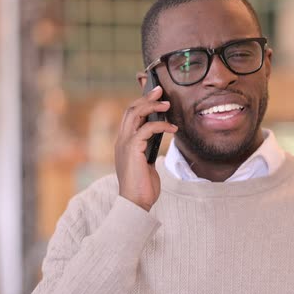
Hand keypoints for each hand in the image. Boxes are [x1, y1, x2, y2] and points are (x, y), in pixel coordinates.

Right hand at [114, 85, 176, 210]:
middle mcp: (121, 140)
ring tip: (167, 104)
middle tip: (160, 90)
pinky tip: (173, 129)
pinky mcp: (132, 149)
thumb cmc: (143, 185)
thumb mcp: (146, 161)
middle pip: (130, 109)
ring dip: (152, 106)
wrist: (136, 203)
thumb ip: (148, 147)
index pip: (129, 115)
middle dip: (146, 97)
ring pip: (135, 114)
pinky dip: (161, 125)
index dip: (141, 102)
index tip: (155, 95)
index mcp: (123, 142)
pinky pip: (147, 129)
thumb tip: (160, 134)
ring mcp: (125, 144)